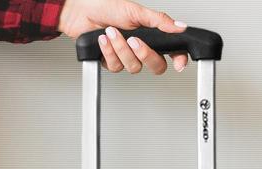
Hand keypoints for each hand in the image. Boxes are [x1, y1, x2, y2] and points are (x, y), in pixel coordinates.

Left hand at [58, 0, 188, 73]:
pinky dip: (108, 51)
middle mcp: (140, 48)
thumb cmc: (107, 8)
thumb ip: (159, 21)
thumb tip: (179, 26)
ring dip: (120, 49)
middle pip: (155, 66)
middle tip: (134, 40)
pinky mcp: (111, 63)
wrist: (82, 13)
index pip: (171, 51)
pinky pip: (115, 66)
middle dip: (144, 54)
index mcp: (151, 35)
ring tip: (111, 32)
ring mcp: (126, 57)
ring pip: (133, 67)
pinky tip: (103, 40)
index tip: (178, 64)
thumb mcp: (136, 11)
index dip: (178, 59)